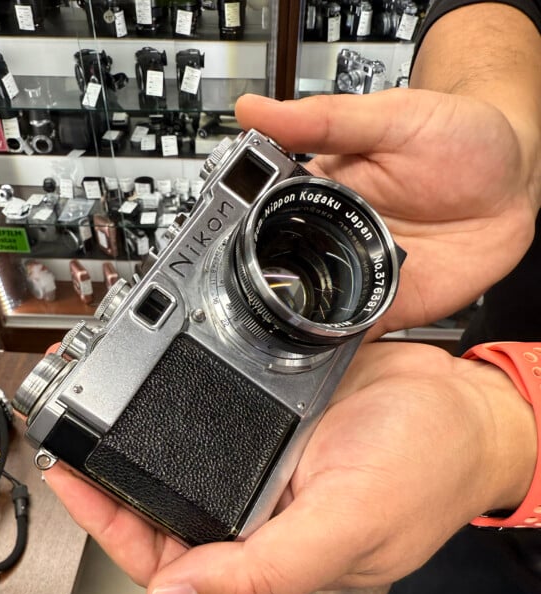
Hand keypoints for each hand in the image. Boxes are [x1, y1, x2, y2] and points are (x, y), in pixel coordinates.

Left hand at [45, 342, 535, 593]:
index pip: (175, 564)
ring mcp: (267, 466)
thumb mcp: (349, 524)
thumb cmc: (429, 467)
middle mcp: (263, 514)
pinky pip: (211, 422)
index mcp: (272, 551)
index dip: (118, 534)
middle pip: (167, 515)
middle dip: (115, 485)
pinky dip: (178, 410)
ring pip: (184, 470)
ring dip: (140, 447)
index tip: (79, 488)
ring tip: (99, 414)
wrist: (466, 403)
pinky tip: (155, 393)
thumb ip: (267, 571)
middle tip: (74, 443)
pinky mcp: (274, 422)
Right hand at [235, 90, 538, 335]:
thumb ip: (323, 121)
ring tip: (268, 332)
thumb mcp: (388, 118)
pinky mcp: (390, 304)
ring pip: (312, 308)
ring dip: (293, 321)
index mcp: (324, 192)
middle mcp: (338, 237)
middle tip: (239, 298)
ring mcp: (362, 273)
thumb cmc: (459, 139)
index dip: (239, 233)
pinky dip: (336, 344)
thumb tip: (256, 111)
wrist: (515, 181)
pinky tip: (317, 348)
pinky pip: (354, 331)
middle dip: (260, 288)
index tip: (217, 244)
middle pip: (282, 272)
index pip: (266, 217)